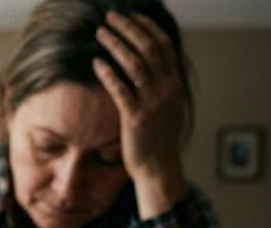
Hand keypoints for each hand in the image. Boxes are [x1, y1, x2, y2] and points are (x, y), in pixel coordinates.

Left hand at [92, 10, 187, 216]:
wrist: (158, 168)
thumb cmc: (159, 139)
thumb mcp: (169, 108)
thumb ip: (163, 86)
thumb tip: (155, 68)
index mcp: (174, 84)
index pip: (164, 46)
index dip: (147, 28)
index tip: (132, 16)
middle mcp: (166, 89)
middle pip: (148, 49)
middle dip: (129, 29)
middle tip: (111, 18)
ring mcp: (152, 103)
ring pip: (134, 64)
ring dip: (116, 45)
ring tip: (100, 33)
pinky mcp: (135, 117)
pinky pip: (120, 89)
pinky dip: (108, 73)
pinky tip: (96, 62)